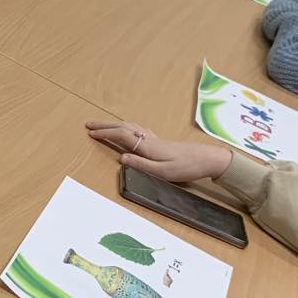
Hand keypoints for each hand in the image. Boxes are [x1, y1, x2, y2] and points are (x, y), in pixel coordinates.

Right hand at [87, 120, 231, 182]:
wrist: (208, 159)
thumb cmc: (187, 167)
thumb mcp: (163, 172)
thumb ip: (141, 164)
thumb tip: (121, 158)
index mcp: (148, 147)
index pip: (121, 136)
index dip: (105, 133)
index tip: (90, 132)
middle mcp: (149, 139)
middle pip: (123, 127)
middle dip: (105, 125)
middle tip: (89, 124)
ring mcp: (155, 139)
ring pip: (130, 126)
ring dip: (114, 125)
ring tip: (103, 126)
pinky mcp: (160, 141)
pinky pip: (138, 129)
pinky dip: (127, 127)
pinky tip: (128, 130)